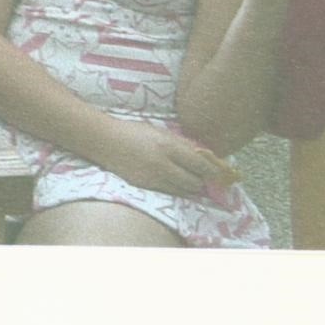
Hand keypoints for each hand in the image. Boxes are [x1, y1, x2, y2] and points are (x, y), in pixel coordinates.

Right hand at [107, 118, 235, 200]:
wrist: (105, 141)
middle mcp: (162, 164)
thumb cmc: (134, 132)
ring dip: (190, 188)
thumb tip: (202, 155)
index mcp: (168, 146)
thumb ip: (180, 144)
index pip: (198, 164)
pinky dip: (176, 190)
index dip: (212, 171)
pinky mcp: (144, 186)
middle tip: (205, 180)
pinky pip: (167, 192)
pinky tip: (177, 185)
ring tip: (192, 184)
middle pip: (192, 181)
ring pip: (181, 190)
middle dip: (202, 183)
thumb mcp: (160, 132)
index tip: (219, 174)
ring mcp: (152, 177)